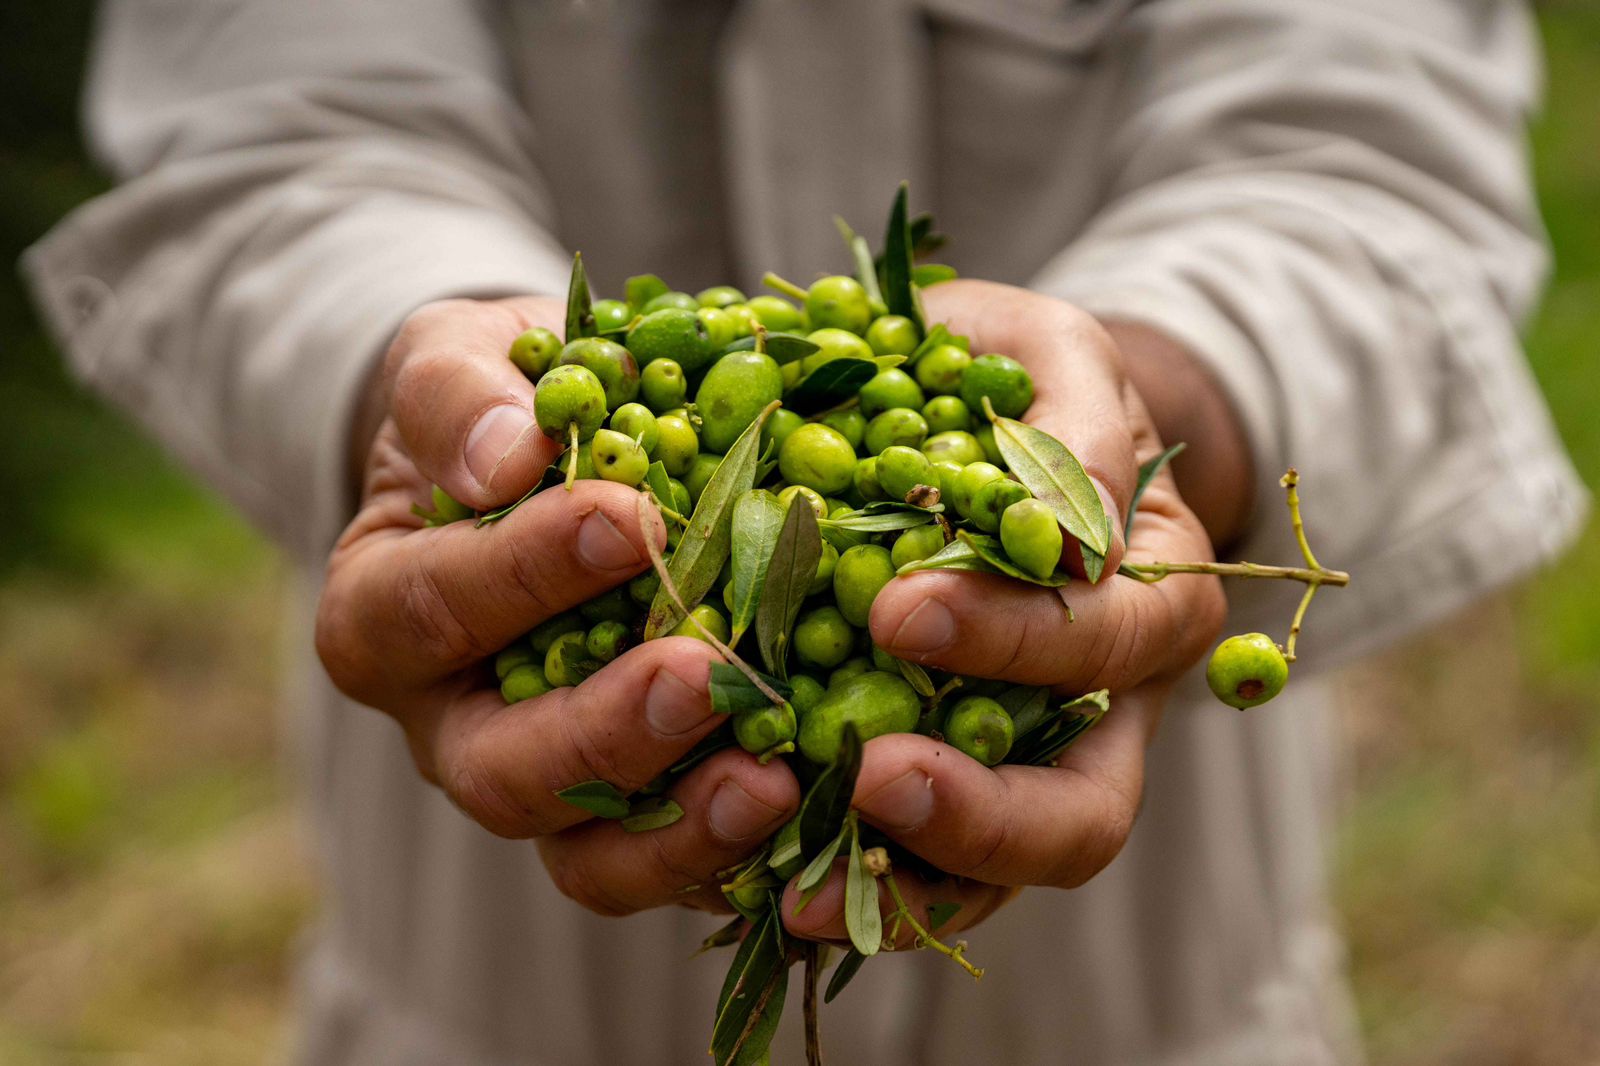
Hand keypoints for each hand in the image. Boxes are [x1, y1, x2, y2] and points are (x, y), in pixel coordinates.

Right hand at [315, 296, 798, 916]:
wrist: (551, 461)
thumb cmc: (501, 408)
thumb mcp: (457, 361)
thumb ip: (460, 394)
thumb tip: (505, 458)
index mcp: (384, 617)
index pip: (432, 610)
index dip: (522, 574)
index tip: (624, 517)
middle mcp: (454, 728)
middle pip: (504, 771)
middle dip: (606, 731)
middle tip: (704, 675)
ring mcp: (547, 790)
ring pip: (590, 857)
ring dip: (683, 832)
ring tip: (773, 778)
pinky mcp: (638, 821)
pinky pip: (682, 871)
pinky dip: (749, 860)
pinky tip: (821, 811)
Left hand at [782, 280, 1228, 944]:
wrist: (977, 422)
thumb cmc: (1019, 379)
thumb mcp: (1058, 354)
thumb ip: (1075, 419)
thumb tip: (1064, 526)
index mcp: (1149, 603)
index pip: (1106, 645)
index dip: (1016, 640)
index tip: (899, 611)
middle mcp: (1097, 712)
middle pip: (1076, 817)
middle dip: (979, 814)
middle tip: (869, 778)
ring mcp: (1013, 767)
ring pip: (991, 880)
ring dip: (900, 890)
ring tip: (798, 892)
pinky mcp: (926, 785)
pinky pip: (898, 868)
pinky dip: (838, 884)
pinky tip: (757, 880)